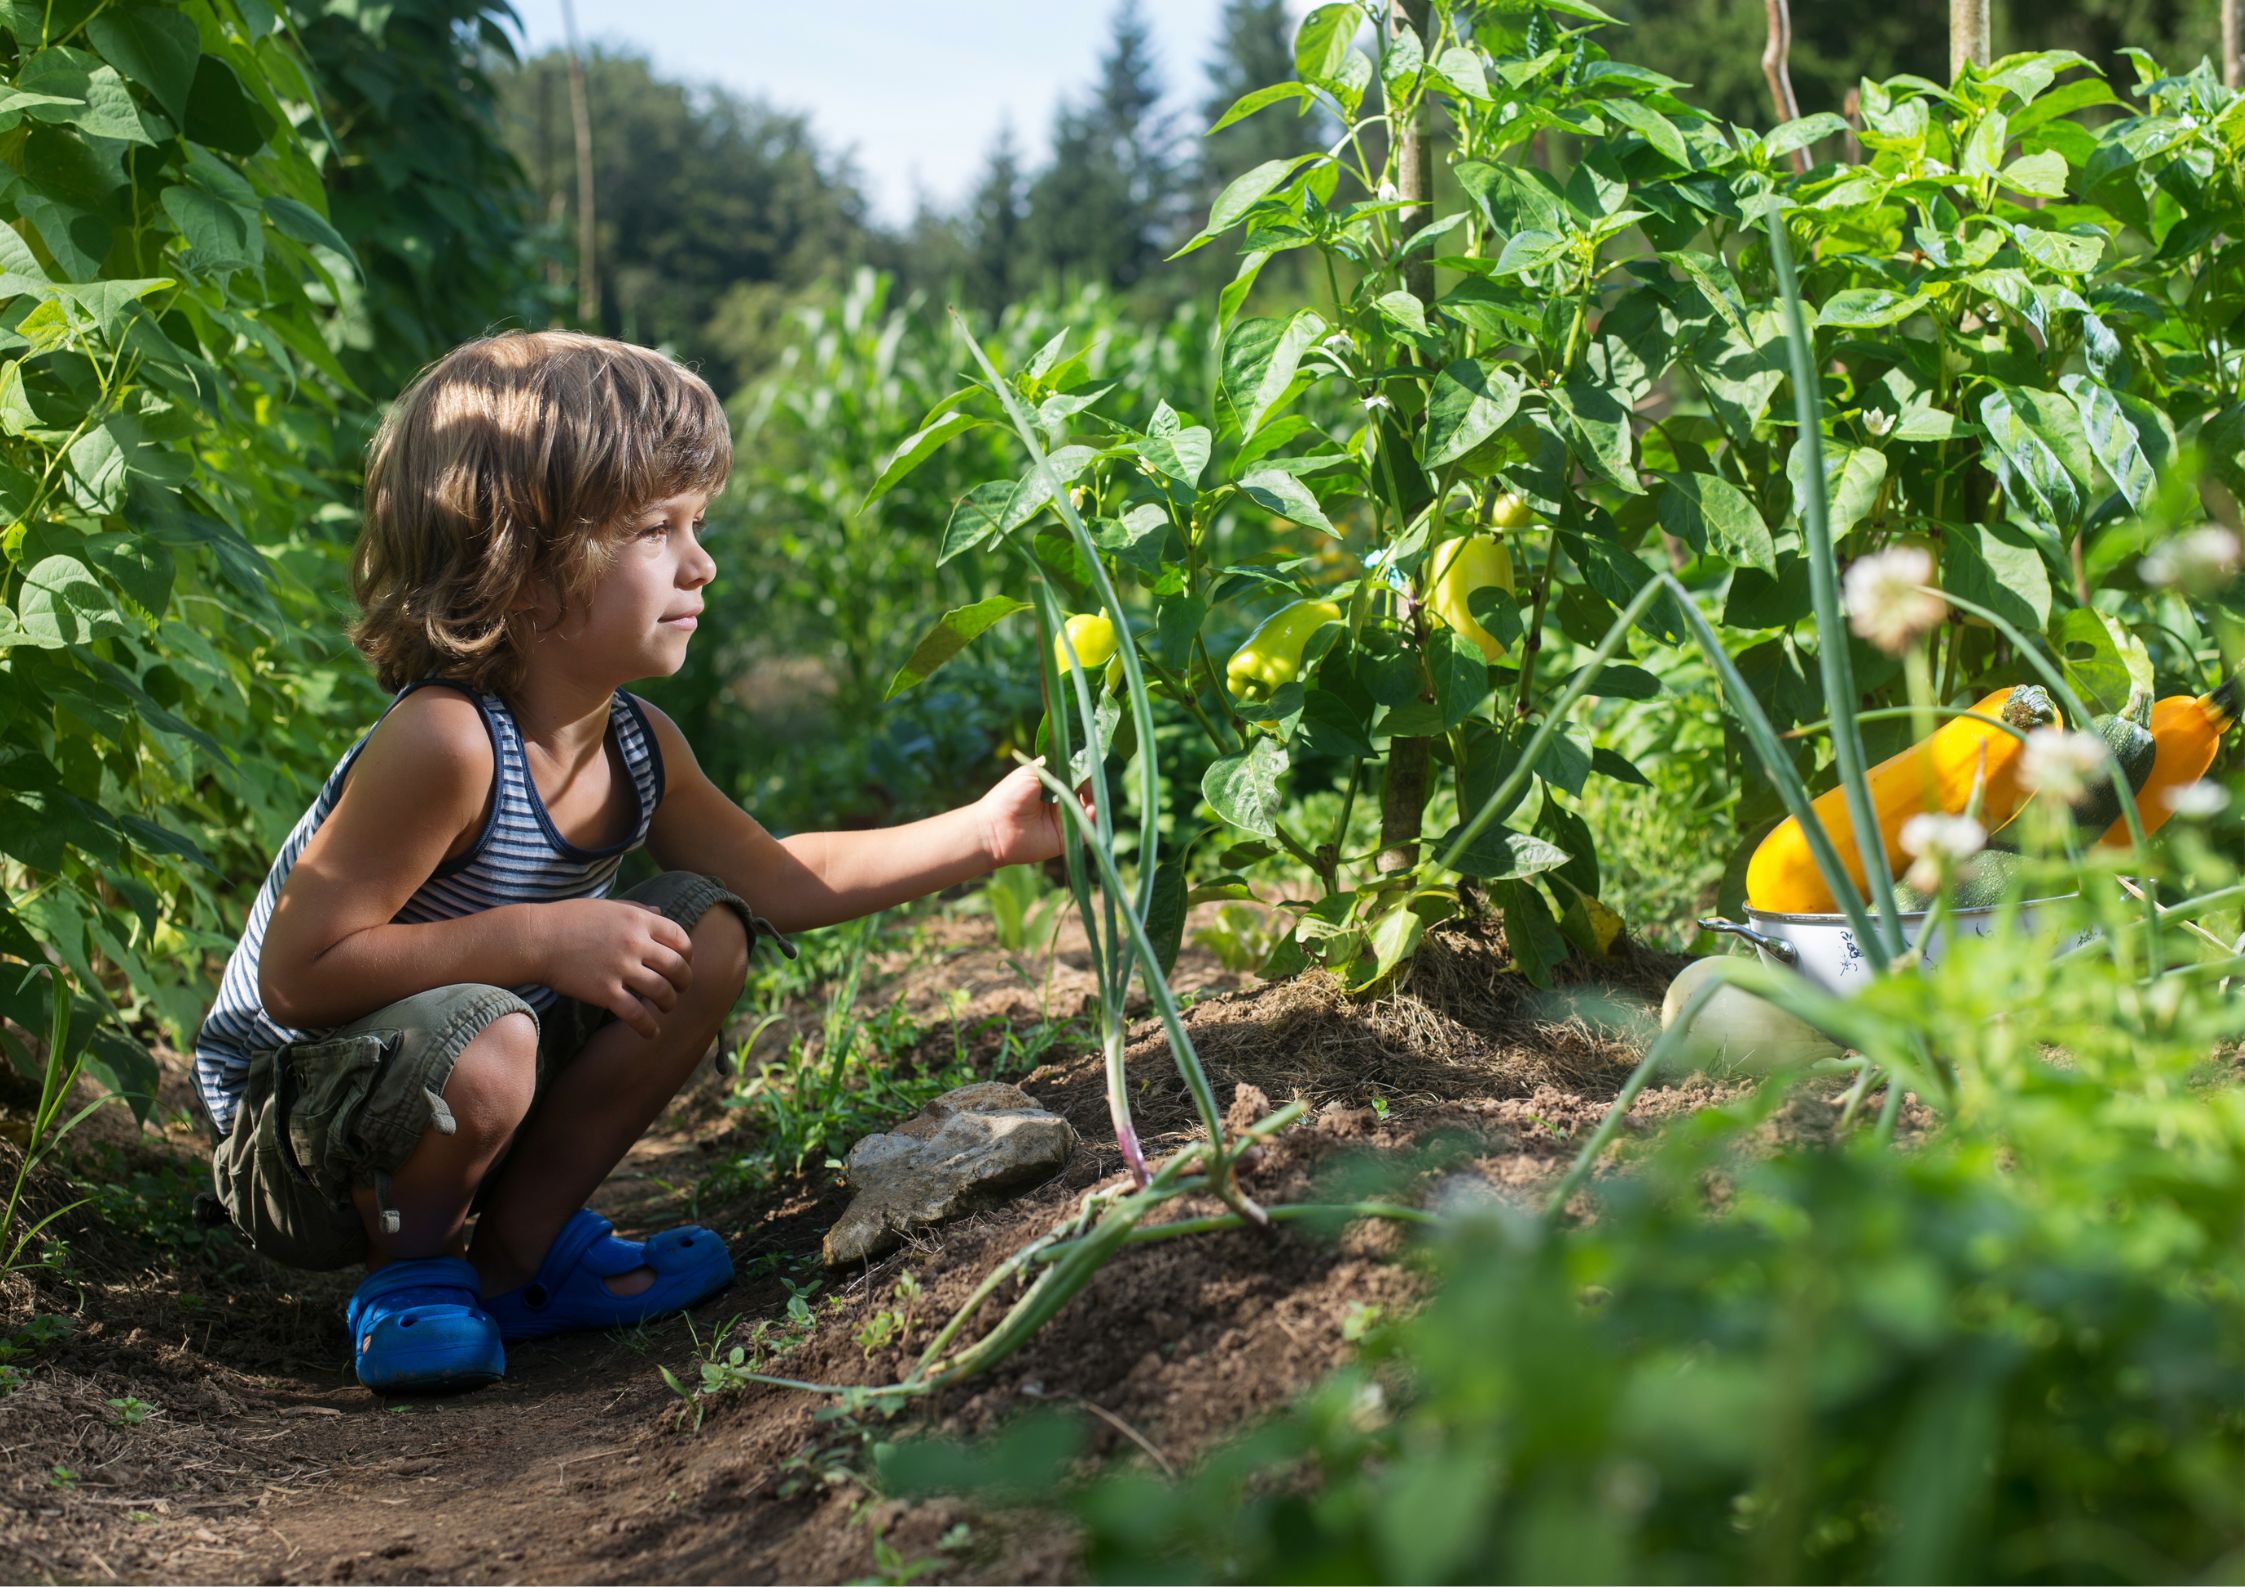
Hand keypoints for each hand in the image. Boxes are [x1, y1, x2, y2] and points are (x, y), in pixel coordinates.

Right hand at [537, 899, 693, 1037]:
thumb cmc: (568, 920)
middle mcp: (635, 943)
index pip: (679, 938)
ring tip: (665, 1008)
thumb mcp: (607, 907)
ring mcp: (621, 968)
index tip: (683, 963)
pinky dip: (648, 1027)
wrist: (535, 939)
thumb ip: (637, 910)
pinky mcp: (605, 992)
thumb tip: (661, 912)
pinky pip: (636, 1015)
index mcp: (638, 919)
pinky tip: (651, 1033)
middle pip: (677, 967)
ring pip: (662, 992)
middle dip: (685, 982)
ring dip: (669, 1004)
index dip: (687, 954)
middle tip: (681, 989)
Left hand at [978, 759, 1095, 868]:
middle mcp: (1060, 802)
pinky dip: (1093, 822)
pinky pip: (1087, 831)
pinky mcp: (1066, 838)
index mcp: (1052, 784)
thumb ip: (1055, 765)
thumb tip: (1077, 757)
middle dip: (1092, 789)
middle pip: (1086, 793)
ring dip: (1094, 804)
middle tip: (1090, 786)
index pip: (1077, 776)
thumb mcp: (1032, 772)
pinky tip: (1090, 812)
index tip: (1089, 768)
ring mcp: (1064, 820)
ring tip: (1090, 802)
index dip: (1084, 772)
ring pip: (1090, 811)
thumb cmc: (1009, 796)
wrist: (995, 827)